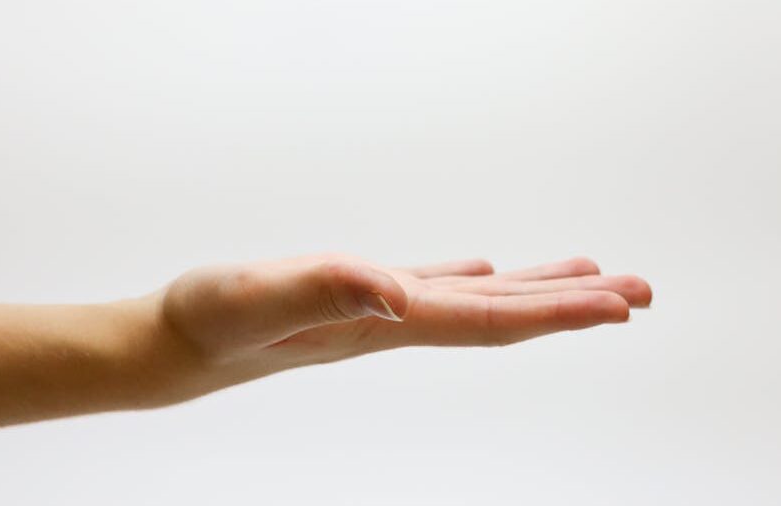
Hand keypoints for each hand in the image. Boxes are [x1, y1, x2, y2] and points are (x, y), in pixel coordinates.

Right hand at [133, 254, 650, 405]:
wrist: (173, 347)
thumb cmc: (204, 323)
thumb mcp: (254, 299)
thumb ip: (323, 290)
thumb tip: (396, 292)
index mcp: (378, 326)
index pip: (485, 320)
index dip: (553, 312)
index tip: (619, 304)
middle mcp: (389, 325)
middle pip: (497, 316)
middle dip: (569, 305)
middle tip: (638, 293)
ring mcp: (373, 313)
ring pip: (470, 300)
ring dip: (530, 291)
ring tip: (585, 280)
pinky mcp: (350, 299)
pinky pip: (427, 286)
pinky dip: (470, 280)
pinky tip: (483, 272)